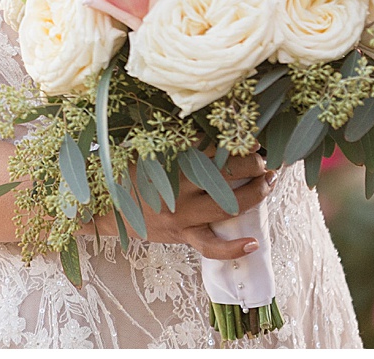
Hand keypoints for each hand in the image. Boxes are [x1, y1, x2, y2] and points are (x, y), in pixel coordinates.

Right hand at [100, 150, 273, 260]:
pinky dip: (232, 248)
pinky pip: (209, 246)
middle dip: (251, 165)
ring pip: (226, 207)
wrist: (104, 208)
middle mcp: (179, 189)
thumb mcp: (146, 149)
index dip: (235, 144)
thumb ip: (173, 138)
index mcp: (171, 163)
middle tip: (265, 160)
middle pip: (225, 175)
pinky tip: (253, 243)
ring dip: (254, 195)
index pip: (211, 148)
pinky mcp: (182, 235)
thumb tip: (206, 125)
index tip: (252, 140)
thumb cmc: (127, 174)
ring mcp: (182, 215)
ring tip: (269, 183)